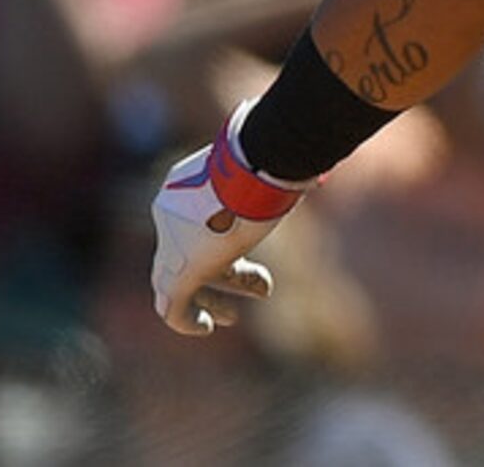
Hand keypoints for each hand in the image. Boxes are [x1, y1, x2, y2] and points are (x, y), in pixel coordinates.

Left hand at [151, 105, 310, 335]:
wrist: (254, 165)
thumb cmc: (270, 155)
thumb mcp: (270, 162)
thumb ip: (277, 173)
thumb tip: (313, 171)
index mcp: (183, 183)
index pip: (196, 217)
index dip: (224, 236)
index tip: (250, 242)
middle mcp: (170, 213)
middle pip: (185, 251)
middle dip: (217, 273)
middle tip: (251, 286)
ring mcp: (171, 243)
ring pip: (176, 282)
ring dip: (207, 299)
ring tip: (229, 318)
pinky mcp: (181, 272)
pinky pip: (172, 307)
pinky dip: (187, 320)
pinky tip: (205, 329)